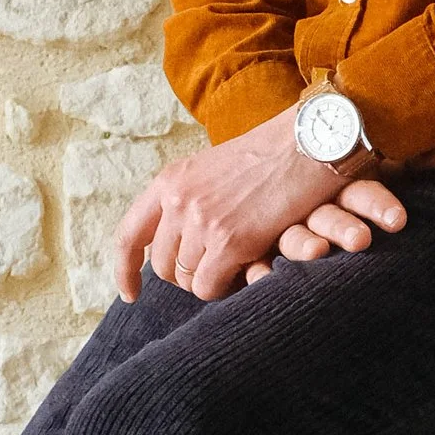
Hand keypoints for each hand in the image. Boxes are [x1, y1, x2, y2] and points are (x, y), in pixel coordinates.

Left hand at [112, 110, 434, 304]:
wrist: (309, 141)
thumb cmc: (274, 156)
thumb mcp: (216, 169)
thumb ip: (192, 199)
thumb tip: (184, 239)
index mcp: (170, 181)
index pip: (130, 235)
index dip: (126, 270)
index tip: (131, 294)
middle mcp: (178, 200)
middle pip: (163, 266)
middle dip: (187, 278)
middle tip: (218, 273)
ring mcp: (201, 221)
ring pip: (189, 280)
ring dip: (214, 281)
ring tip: (241, 266)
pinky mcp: (229, 239)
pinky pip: (211, 287)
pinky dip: (227, 288)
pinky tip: (248, 270)